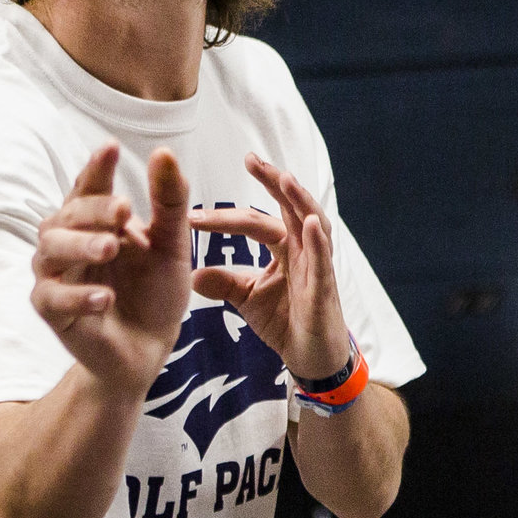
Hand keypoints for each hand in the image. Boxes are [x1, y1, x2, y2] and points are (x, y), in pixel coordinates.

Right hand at [31, 144, 195, 394]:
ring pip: (51, 251)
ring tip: (111, 248)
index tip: (110, 149)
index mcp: (94, 221)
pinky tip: (105, 297)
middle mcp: (67, 242)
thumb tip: (164, 153)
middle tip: (124, 209)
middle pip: (67, 216)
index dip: (97, 169)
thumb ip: (169, 202)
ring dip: (82, 247)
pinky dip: (79, 296)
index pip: (89, 188)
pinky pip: (54, 299)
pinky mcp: (53, 312)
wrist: (148, 349)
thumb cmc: (154, 293)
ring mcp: (56, 276)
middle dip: (94, 210)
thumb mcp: (172, 246)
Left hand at [188, 155, 352, 384]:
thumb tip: (192, 273)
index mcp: (284, 248)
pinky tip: (307, 222)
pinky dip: (317, 241)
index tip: (193, 214)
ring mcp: (317, 267)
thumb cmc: (287, 323)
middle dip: (272, 181)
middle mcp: (303, 250)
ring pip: (312, 224)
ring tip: (283, 178)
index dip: (225, 217)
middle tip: (250, 159)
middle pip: (288, 207)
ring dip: (299, 199)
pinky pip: (323, 262)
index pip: (254, 222)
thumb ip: (224, 283)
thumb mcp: (247, 300)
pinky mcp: (325, 291)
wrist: (312, 358)